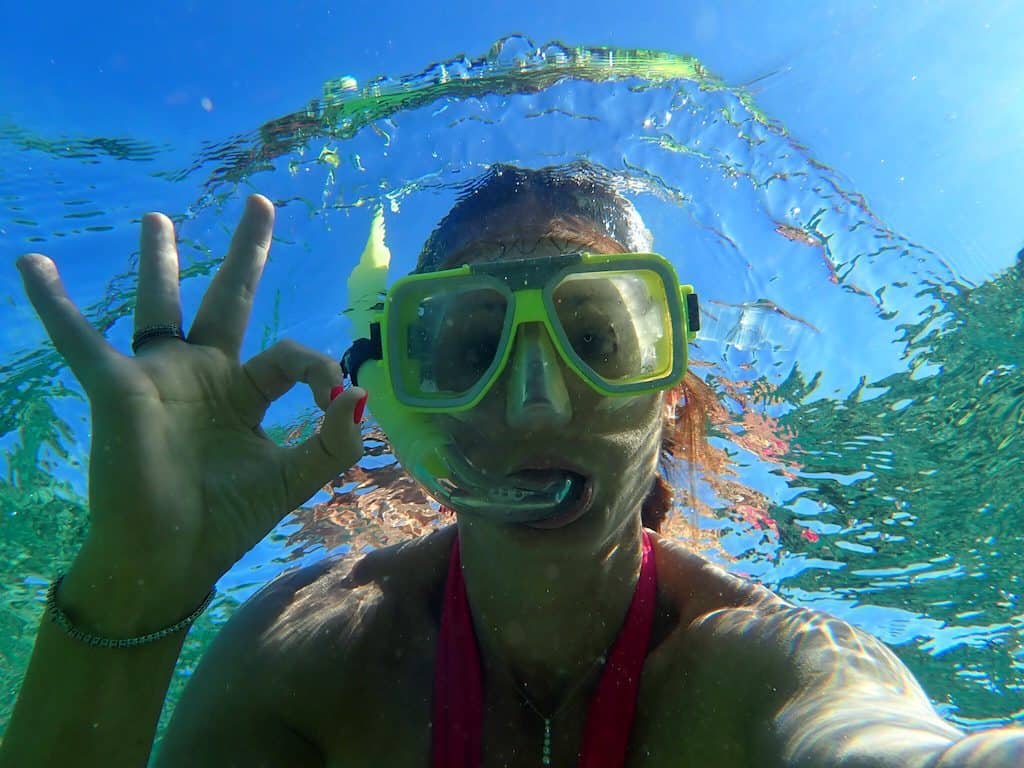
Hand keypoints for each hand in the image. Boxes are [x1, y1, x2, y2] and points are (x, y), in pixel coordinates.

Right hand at [17, 195, 364, 616]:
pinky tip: (31, 262)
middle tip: (261, 202)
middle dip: (246, 253)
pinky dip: (54, 304)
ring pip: (162, 303)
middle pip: (229, 299)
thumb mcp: (292, 479)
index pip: (289, 356)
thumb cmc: (226, 520)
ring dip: (162, 261)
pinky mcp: (117, 387)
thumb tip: (357, 395)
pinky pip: (79, 338)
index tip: (332, 395)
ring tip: (159, 218)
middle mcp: (204, 375)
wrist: (168, 560)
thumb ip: (331, 441)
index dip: (318, 367)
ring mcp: (159, 376)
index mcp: (245, 393)